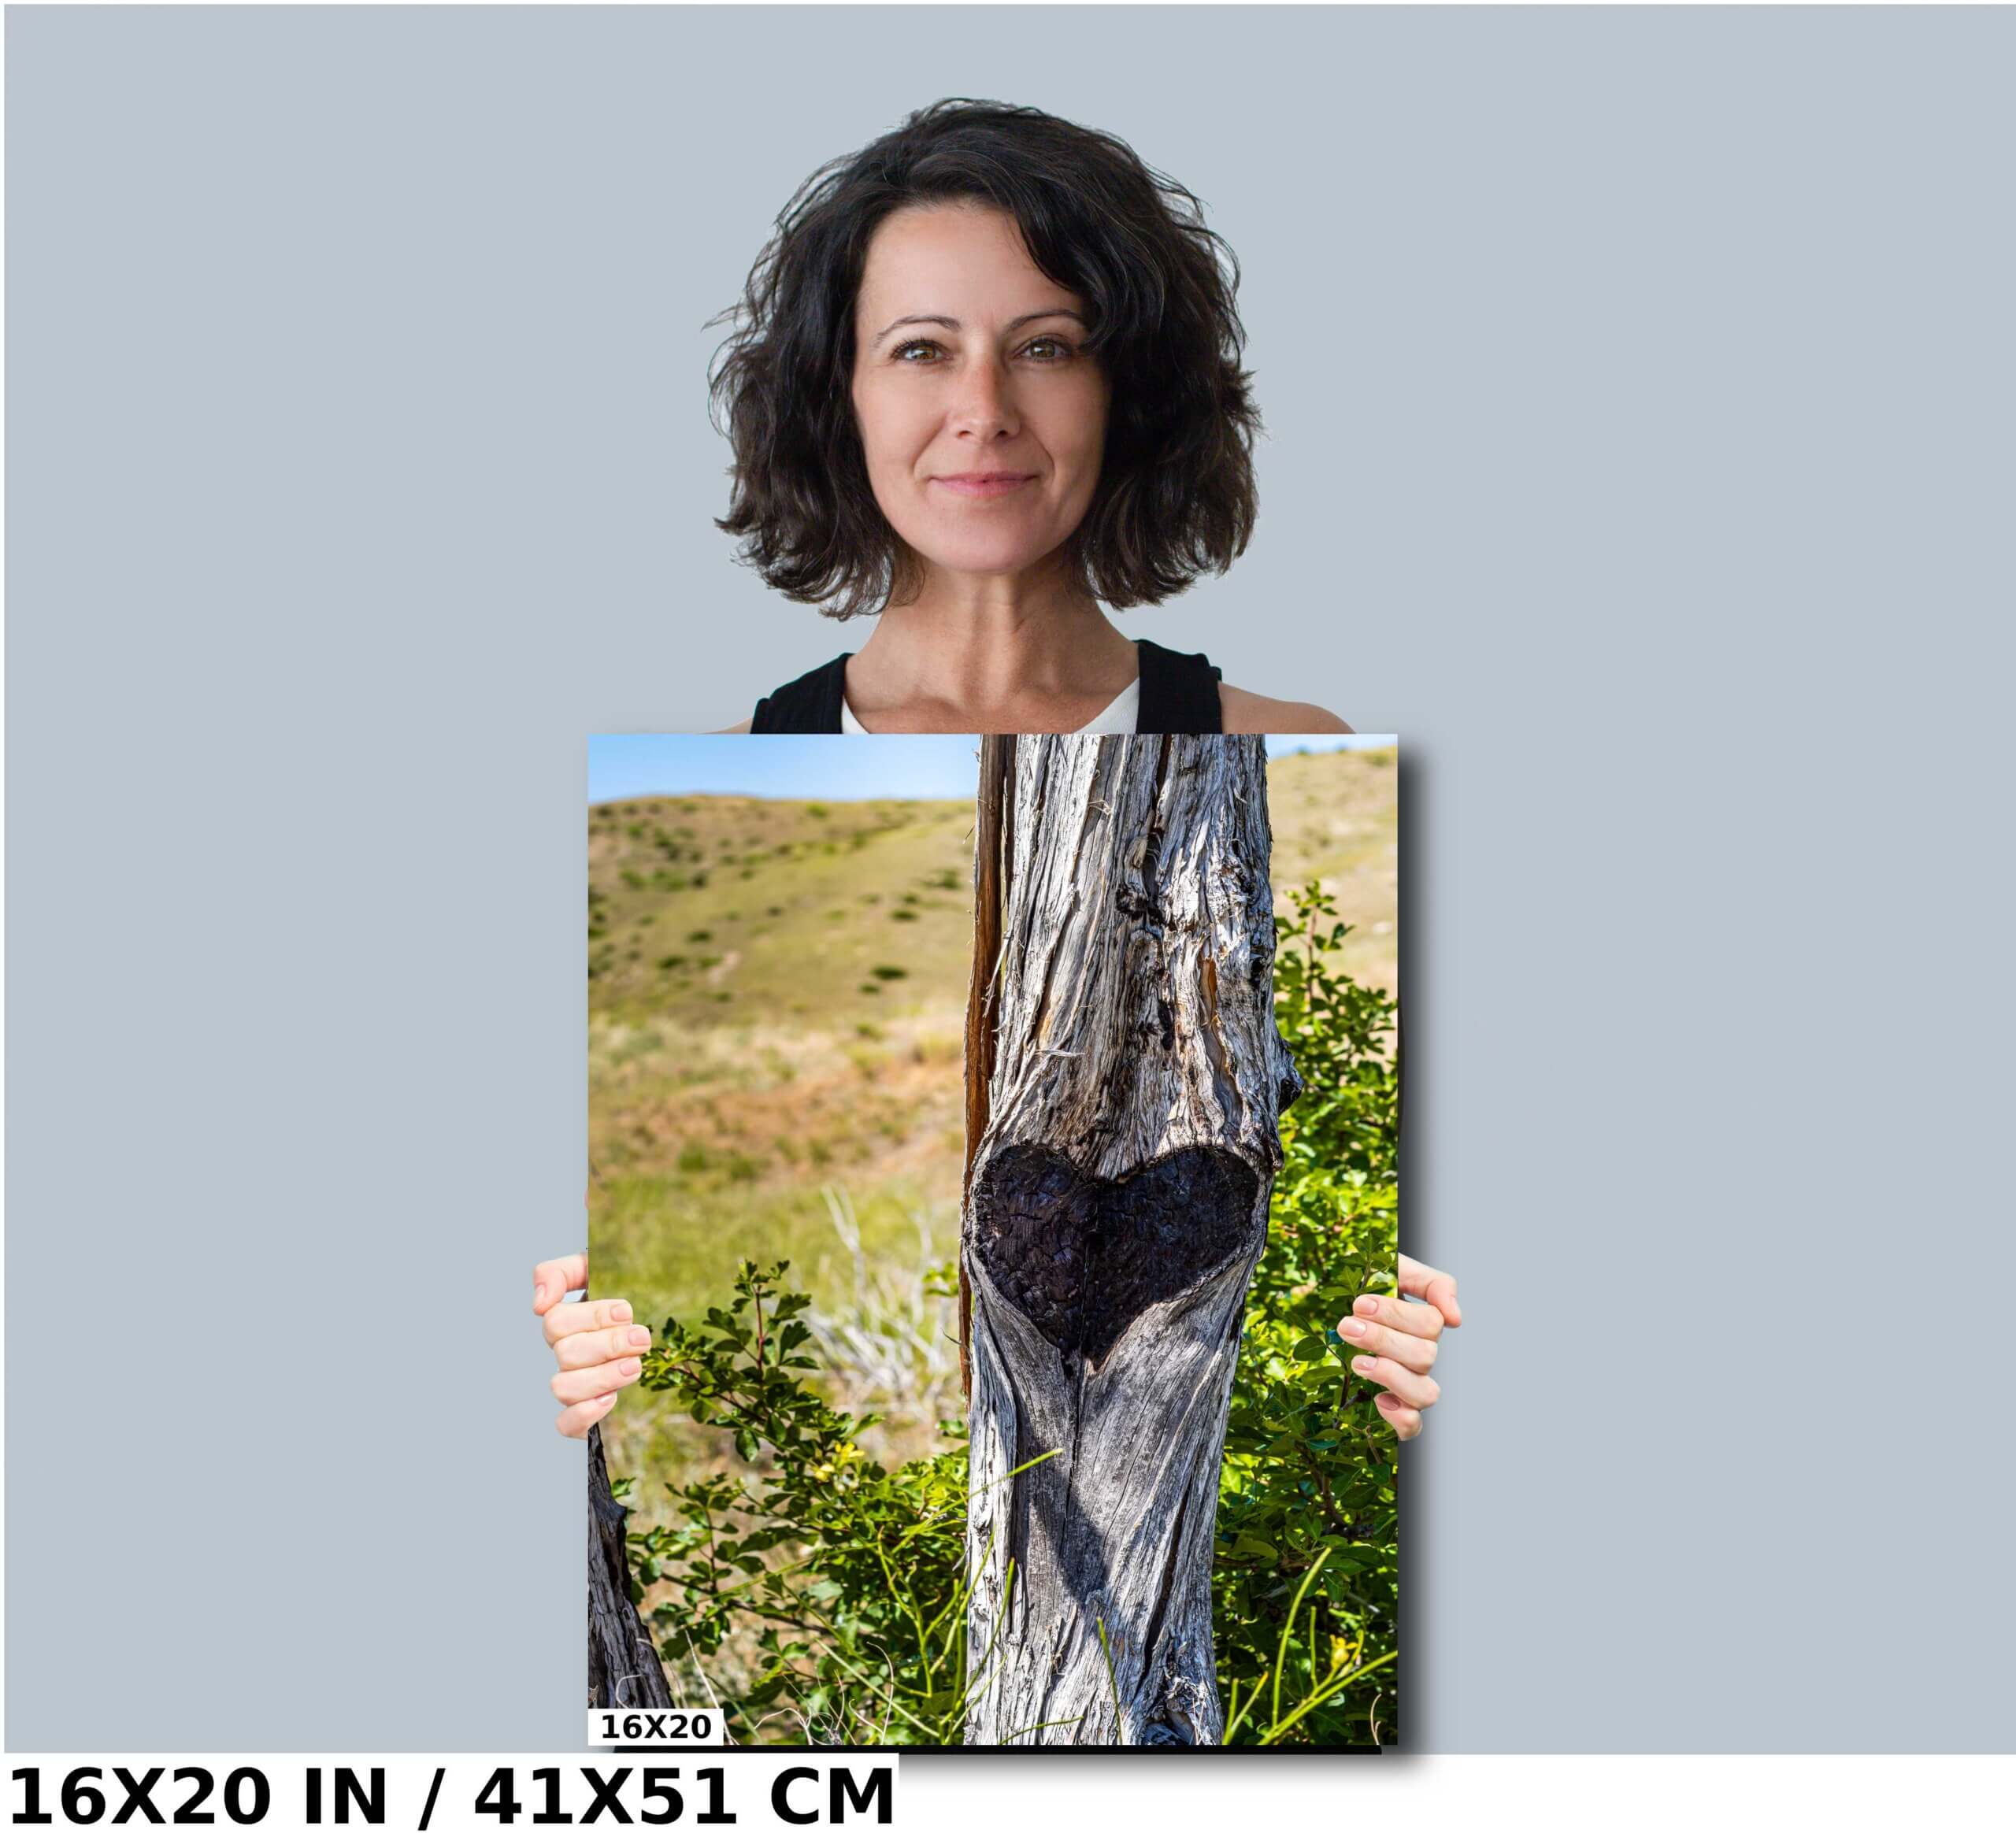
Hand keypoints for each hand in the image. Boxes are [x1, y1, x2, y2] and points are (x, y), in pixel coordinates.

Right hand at [533, 1248, 649, 1437]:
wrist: (638, 1334)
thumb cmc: (613, 1301)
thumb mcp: (592, 1271)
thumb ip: (562, 1273)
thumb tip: (539, 1303)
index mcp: (562, 1325)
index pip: (556, 1322)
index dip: (591, 1317)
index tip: (625, 1312)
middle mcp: (561, 1356)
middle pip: (565, 1354)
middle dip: (608, 1345)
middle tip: (641, 1338)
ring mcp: (570, 1386)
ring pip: (563, 1388)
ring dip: (602, 1377)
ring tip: (634, 1365)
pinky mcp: (581, 1416)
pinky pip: (565, 1425)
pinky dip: (584, 1415)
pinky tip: (610, 1398)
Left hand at [1338, 1252, 1460, 1442]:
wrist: (1341, 1304)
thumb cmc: (1371, 1287)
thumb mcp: (1398, 1270)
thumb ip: (1433, 1283)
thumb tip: (1455, 1318)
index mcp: (1425, 1325)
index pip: (1430, 1324)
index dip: (1396, 1316)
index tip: (1360, 1304)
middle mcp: (1423, 1356)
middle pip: (1424, 1357)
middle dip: (1382, 1340)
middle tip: (1348, 1326)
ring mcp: (1412, 1384)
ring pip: (1426, 1394)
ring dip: (1390, 1376)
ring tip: (1357, 1362)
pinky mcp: (1396, 1409)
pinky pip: (1412, 1426)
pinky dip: (1400, 1417)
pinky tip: (1378, 1399)